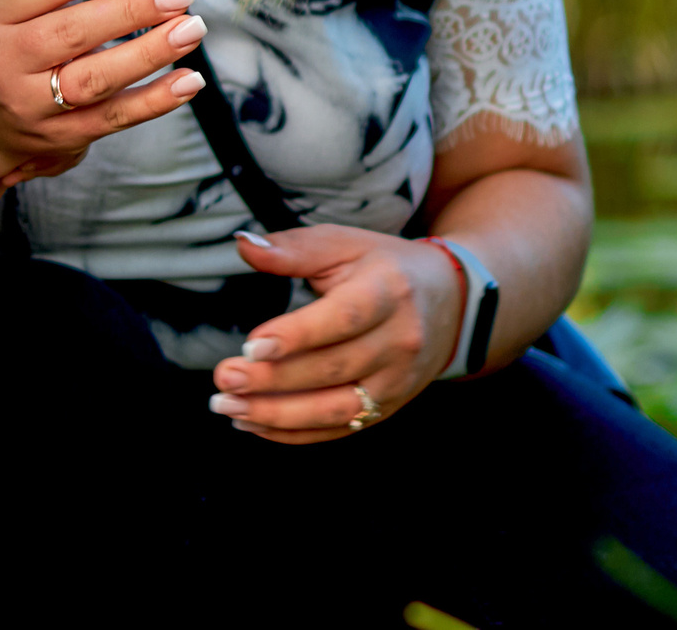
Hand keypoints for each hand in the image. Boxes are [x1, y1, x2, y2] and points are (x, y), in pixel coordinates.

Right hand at [0, 0, 209, 183]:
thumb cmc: (12, 35)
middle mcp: (1, 62)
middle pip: (73, 32)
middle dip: (134, 10)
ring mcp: (29, 105)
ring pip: (95, 79)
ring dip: (150, 52)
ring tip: (191, 27)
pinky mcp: (58, 139)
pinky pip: (113, 118)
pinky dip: (156, 100)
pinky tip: (189, 79)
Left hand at [204, 227, 463, 445]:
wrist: (451, 302)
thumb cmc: (385, 267)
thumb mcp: (345, 244)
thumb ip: (293, 247)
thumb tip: (243, 244)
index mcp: (388, 291)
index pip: (343, 318)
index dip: (297, 335)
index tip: (250, 344)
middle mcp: (399, 341)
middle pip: (334, 368)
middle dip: (274, 379)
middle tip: (225, 378)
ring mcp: (398, 381)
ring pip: (337, 409)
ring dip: (278, 415)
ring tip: (230, 408)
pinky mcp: (389, 407)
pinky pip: (341, 429)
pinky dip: (295, 434)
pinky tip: (254, 425)